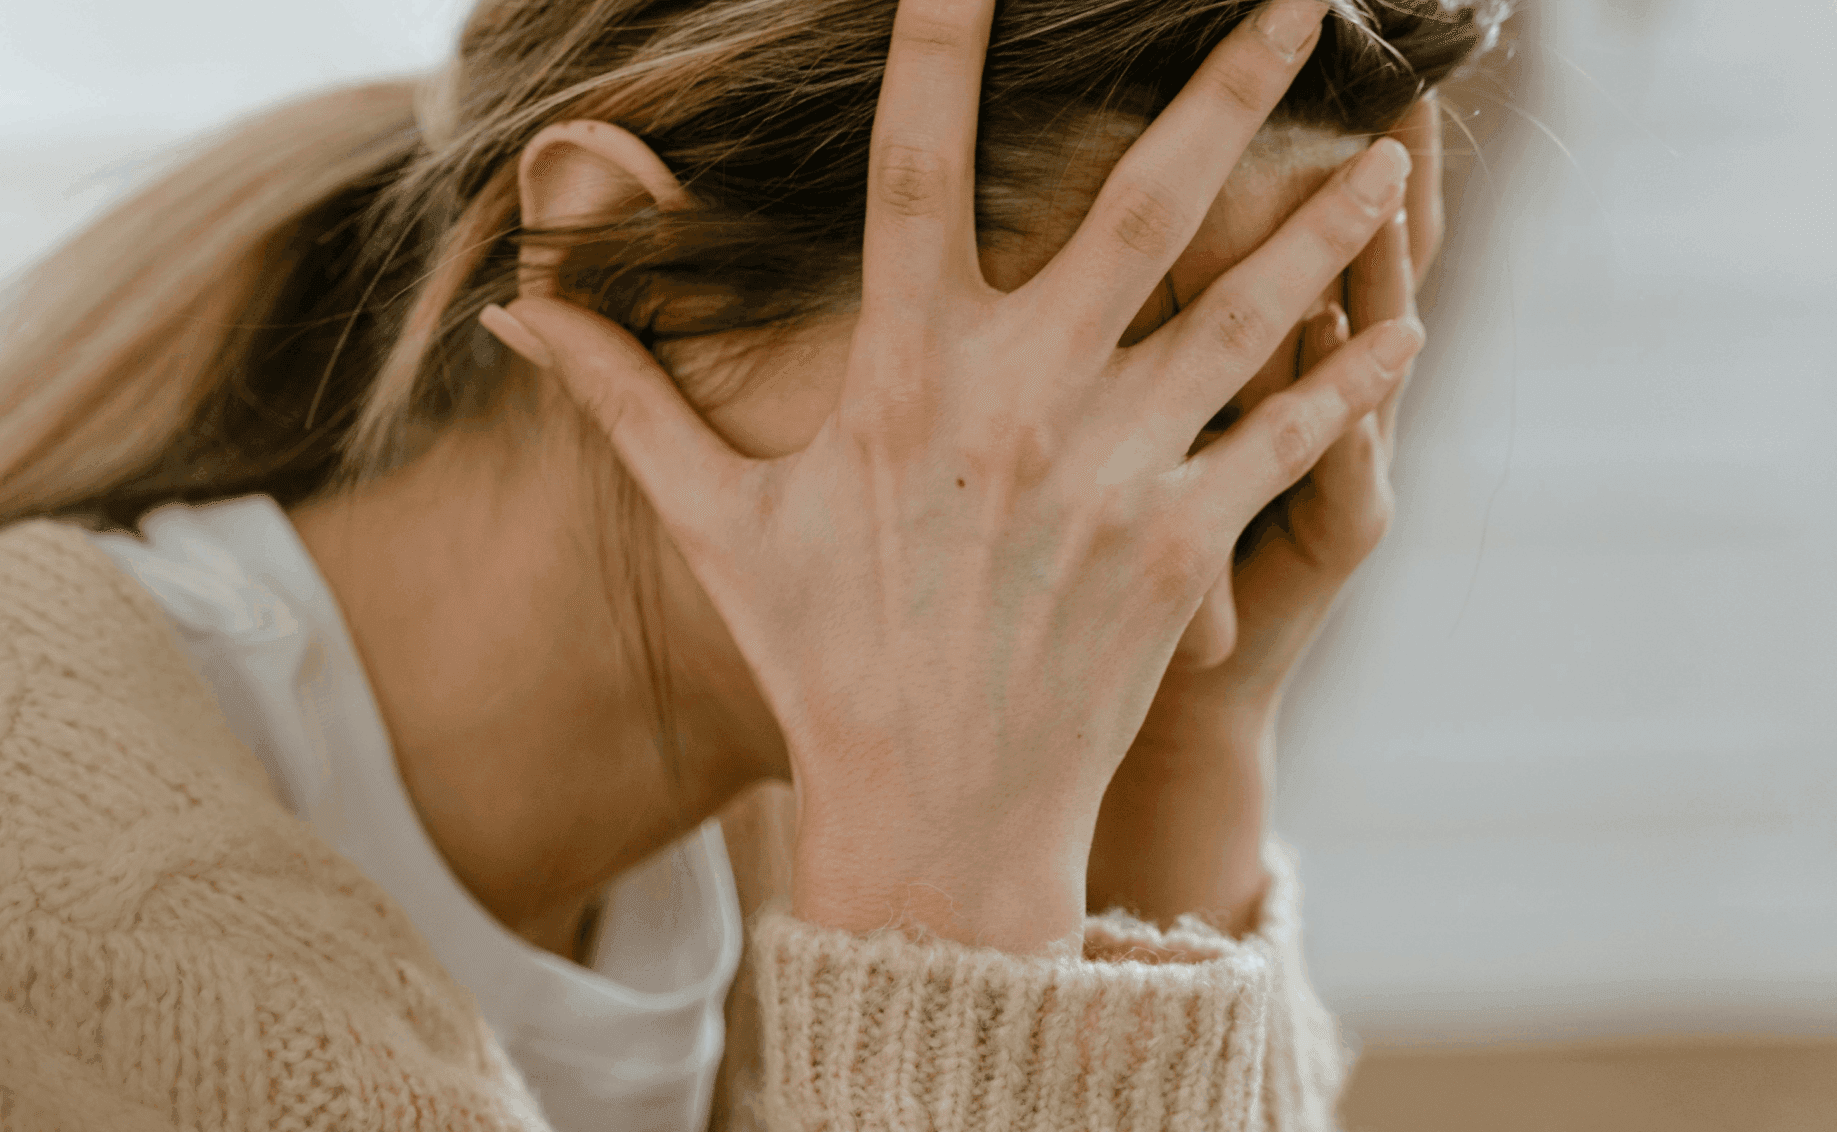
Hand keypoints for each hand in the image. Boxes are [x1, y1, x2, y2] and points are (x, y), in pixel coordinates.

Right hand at [481, 0, 1419, 954]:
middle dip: (1225, 88)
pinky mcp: (1184, 547)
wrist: (930, 814)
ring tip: (1398, 148)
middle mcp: (1019, 404)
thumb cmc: (819, 655)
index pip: (917, 171)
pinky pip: (1288, 438)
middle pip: (1139, 206)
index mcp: (903, 377)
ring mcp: (1113, 473)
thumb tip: (509, 307)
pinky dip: (1355, 380)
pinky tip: (1410, 324)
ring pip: (1246, 312)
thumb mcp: (714, 521)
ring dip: (1326, 223)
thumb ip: (624, 396)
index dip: (940, 49)